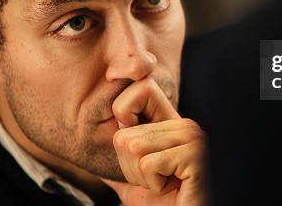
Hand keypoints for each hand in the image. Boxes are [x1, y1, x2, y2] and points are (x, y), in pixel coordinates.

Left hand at [102, 77, 205, 205]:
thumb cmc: (162, 205)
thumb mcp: (133, 179)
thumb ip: (116, 159)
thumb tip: (86, 148)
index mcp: (170, 122)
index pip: (140, 87)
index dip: (123, 111)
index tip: (134, 148)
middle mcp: (184, 124)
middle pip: (125, 133)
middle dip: (131, 167)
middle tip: (157, 178)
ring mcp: (192, 137)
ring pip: (134, 147)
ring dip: (142, 177)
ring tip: (164, 183)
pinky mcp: (195, 155)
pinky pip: (148, 164)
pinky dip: (153, 184)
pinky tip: (172, 187)